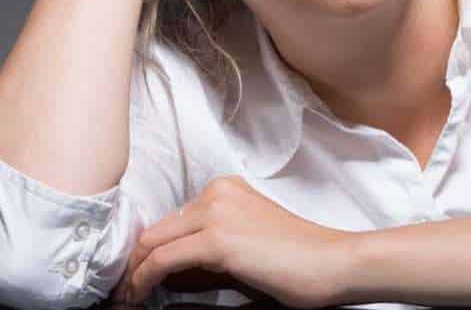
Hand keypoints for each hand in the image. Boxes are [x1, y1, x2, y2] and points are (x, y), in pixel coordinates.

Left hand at [116, 175, 352, 307]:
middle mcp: (217, 192)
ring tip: (126, 298)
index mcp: (225, 189)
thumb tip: (161, 273)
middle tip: (122, 292)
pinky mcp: (217, 239)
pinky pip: (161, 260)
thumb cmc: (298, 261)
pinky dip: (142, 281)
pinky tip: (138, 296)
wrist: (332, 262)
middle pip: (155, 230)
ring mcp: (216, 212)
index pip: (170, 221)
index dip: (145, 251)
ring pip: (152, 244)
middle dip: (132, 263)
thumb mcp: (245, 247)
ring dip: (133, 274)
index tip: (132, 278)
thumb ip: (206, 251)